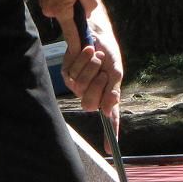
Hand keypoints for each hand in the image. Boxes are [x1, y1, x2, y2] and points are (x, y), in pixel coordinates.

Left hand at [63, 7, 121, 123]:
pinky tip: (87, 51)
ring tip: (96, 56)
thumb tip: (107, 112)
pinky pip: (72, 74)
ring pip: (80, 87)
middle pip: (89, 104)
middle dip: (97, 85)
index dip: (110, 134)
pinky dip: (82, 61)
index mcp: (107, 95)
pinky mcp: (67, 74)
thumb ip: (112, 91)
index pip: (110, 118)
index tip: (109, 148)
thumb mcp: (115, 72)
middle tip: (103, 71)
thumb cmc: (108, 53)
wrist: (96, 33)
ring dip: (91, 68)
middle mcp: (92, 93)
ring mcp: (78, 85)